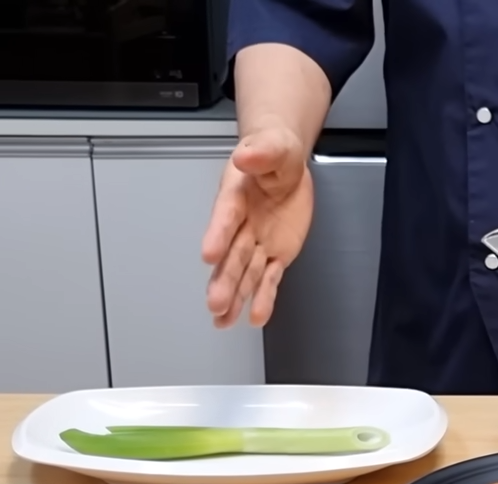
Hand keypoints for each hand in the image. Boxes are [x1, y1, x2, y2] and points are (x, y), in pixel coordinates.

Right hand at [201, 126, 313, 327]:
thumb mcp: (273, 146)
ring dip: (235, 296)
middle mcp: (242, 225)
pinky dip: (264, 297)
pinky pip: (270, 278)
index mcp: (235, 198)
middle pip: (231, 256)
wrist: (285, 163)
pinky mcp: (277, 253)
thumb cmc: (273, 154)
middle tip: (215, 302)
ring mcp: (258, 242)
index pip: (225, 219)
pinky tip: (255, 317)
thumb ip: (262, 152)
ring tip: (223, 319)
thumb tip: (246, 156)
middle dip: (224, 280)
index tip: (209, 254)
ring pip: (245, 273)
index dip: (217, 236)